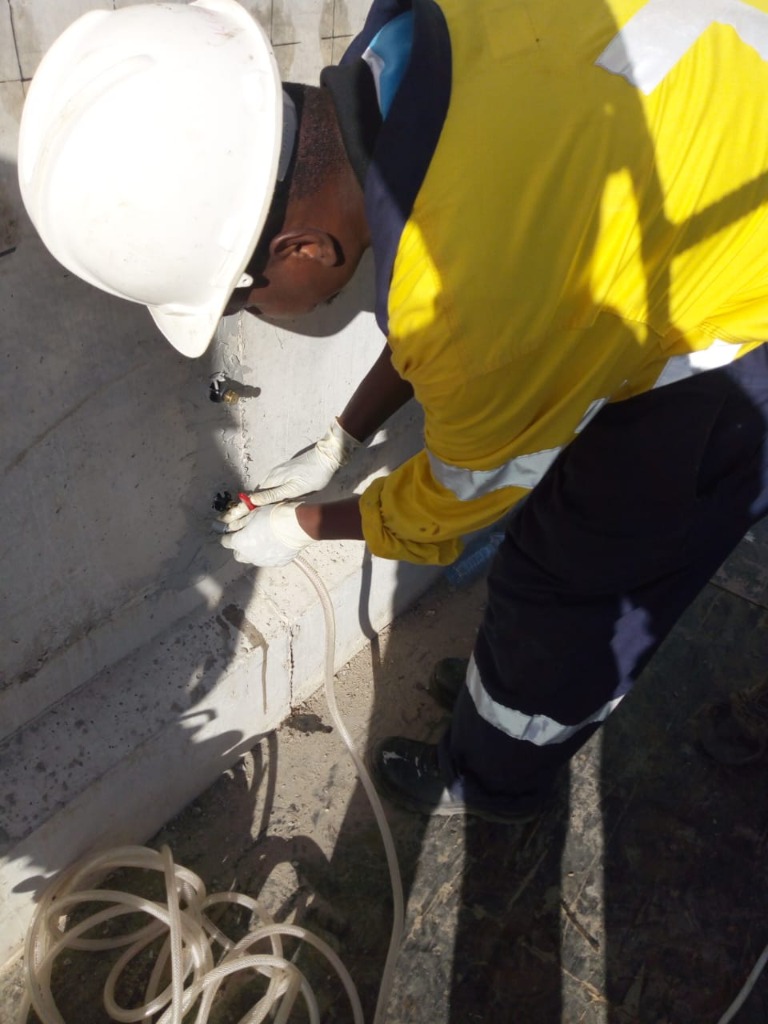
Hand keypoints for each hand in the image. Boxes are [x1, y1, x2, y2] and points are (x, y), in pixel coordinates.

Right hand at [216, 420, 360, 529]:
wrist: (326, 457)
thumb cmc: (313, 475)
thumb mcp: (294, 488)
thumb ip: (273, 495)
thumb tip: (252, 500)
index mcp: (272, 482)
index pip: (251, 498)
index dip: (239, 509)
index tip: (226, 519)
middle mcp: (272, 477)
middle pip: (254, 495)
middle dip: (242, 509)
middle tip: (228, 521)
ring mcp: (278, 474)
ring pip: (261, 492)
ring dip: (252, 503)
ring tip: (242, 518)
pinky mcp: (285, 473)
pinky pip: (270, 488)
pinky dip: (263, 497)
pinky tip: (264, 505)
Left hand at [218, 502, 310, 566]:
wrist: (296, 526)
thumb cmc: (274, 516)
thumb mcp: (253, 514)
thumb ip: (239, 523)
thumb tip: (231, 526)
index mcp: (240, 543)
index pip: (225, 542)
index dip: (228, 535)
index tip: (231, 531)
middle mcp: (249, 556)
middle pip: (238, 554)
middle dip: (240, 546)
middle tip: (247, 536)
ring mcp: (263, 561)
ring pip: (253, 558)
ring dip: (253, 551)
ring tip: (263, 538)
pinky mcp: (277, 563)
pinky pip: (268, 559)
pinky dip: (268, 553)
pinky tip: (275, 543)